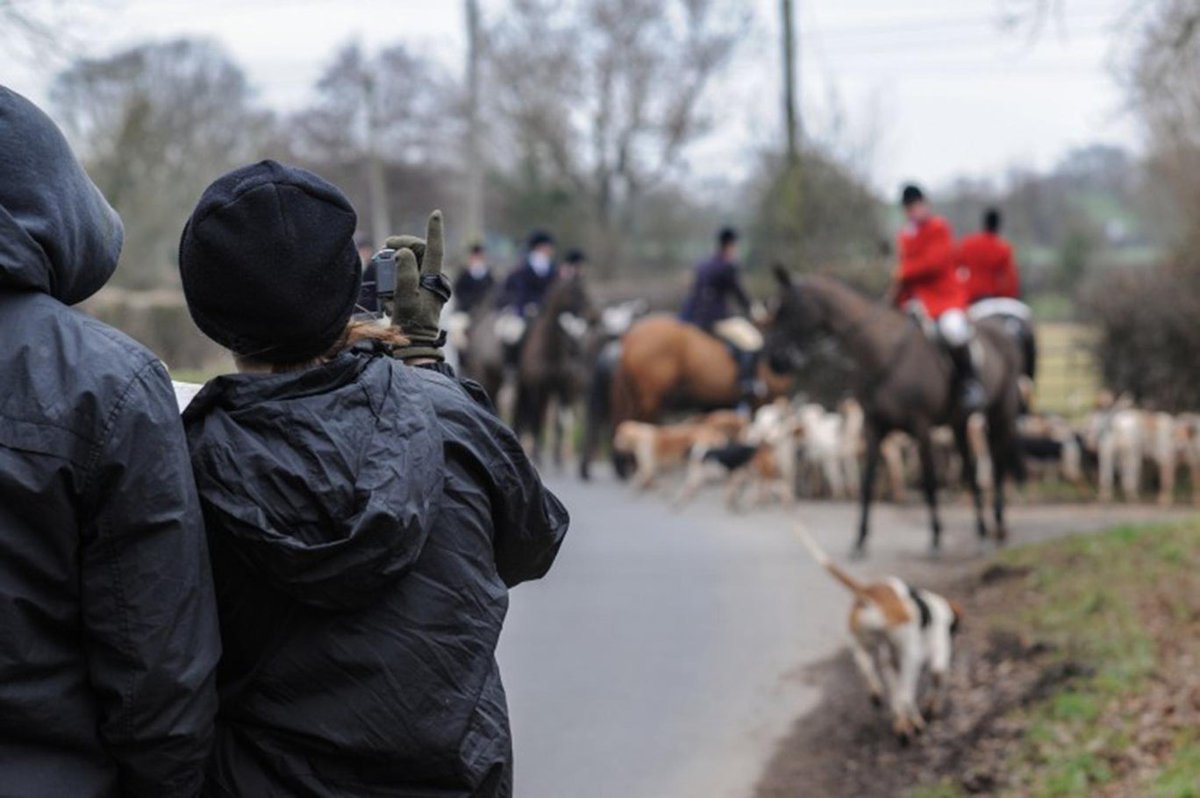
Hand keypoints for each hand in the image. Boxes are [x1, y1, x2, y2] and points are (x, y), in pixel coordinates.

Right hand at [384, 210, 451, 361]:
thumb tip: (404, 252)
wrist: (414, 343)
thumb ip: (405, 275)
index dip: (434, 231)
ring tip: (385, 268)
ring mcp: (425, 284)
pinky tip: (389, 282)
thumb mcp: (405, 300)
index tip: (436, 214)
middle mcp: (432, 278)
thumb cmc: (411, 323)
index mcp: (433, 278)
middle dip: (403, 244)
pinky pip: (407, 272)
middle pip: (419, 251)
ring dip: (398, 259)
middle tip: (386, 247)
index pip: (434, 249)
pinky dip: (397, 272)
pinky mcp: (419, 290)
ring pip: (412, 260)